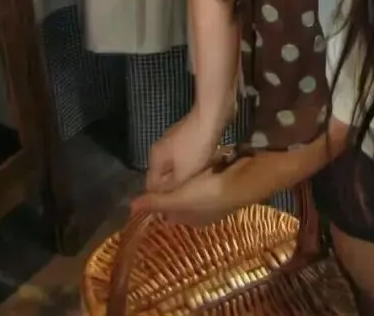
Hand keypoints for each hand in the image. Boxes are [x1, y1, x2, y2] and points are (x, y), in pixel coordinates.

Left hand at [131, 154, 273, 226]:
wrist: (243, 179)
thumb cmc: (208, 193)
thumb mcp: (177, 199)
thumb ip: (155, 202)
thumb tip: (130, 208)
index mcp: (193, 219)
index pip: (172, 211)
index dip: (162, 198)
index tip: (155, 181)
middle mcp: (205, 211)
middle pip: (185, 196)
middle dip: (178, 183)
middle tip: (169, 165)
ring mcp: (219, 193)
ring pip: (198, 182)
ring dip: (193, 172)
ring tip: (184, 156)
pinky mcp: (228, 177)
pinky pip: (212, 171)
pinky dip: (208, 163)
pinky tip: (204, 153)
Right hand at [144, 109, 222, 194]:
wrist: (212, 117)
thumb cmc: (195, 148)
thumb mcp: (182, 175)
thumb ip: (168, 189)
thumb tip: (159, 200)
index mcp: (154, 158)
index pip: (151, 185)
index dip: (161, 198)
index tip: (175, 207)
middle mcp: (160, 148)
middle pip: (164, 174)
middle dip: (175, 185)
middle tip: (188, 196)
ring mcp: (175, 139)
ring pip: (177, 164)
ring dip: (186, 173)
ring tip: (198, 183)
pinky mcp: (189, 133)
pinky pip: (188, 155)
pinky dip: (194, 162)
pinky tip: (204, 166)